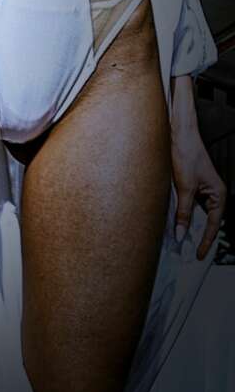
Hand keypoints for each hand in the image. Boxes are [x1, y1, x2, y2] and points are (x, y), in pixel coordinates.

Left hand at [170, 80, 225, 260]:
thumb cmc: (186, 155)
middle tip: (186, 251)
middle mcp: (213, 193)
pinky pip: (188, 204)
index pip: (214, 225)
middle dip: (196, 235)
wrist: (178, 135)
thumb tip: (181, 234)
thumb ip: (183, 212)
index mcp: (219, 195)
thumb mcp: (184, 187)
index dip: (206, 241)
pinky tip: (172, 221)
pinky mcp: (191, 184)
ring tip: (177, 240)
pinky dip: (181, 213)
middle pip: (206, 220)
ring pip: (195, 213)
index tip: (198, 255)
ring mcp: (202, 189)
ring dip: (187, 224)